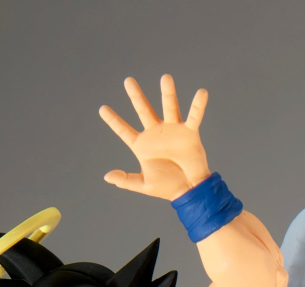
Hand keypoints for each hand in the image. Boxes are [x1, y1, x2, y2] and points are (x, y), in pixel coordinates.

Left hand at [100, 74, 210, 201]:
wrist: (190, 191)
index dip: (113, 121)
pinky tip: (202, 93)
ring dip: (168, 93)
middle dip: (136, 96)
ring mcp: (172, 131)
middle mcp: (156, 134)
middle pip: (143, 110)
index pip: (124, 130)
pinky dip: (198, 106)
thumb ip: (126, 180)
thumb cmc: (168, 187)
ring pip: (169, 107)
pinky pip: (194, 116)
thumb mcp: (145, 185)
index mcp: (143, 145)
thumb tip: (107, 177)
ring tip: (166, 77)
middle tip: (128, 81)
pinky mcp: (189, 133)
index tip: (102, 109)